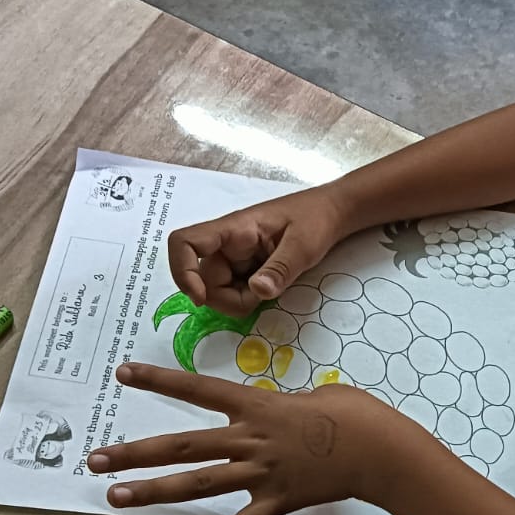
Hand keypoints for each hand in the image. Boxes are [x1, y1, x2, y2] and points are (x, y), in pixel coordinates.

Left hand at [85, 363, 426, 514]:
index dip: (158, 380)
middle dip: (134, 451)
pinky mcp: (276, 504)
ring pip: (197, 486)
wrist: (382, 452)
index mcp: (257, 407)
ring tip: (115, 497)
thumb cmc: (356, 415)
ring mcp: (260, 475)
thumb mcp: (317, 394)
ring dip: (153, 492)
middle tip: (95, 458)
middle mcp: (250, 441)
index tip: (121, 374)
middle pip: (182, 446)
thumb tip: (277, 412)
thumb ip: (283, 404)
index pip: (197, 390)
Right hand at [168, 186, 352, 315]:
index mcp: (234, 229)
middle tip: (263, 296)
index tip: (201, 297)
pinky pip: (234, 290)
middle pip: (204, 280)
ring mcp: (234, 256)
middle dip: (228, 299)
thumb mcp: (304, 245)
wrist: (331, 213)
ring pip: (218, 290)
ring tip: (272, 287)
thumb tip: (257, 292)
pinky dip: (248, 298)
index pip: (184, 243)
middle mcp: (226, 243)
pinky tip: (270, 286)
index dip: (182, 272)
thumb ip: (280, 269)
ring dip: (239, 300)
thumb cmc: (316, 219)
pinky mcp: (244, 267)